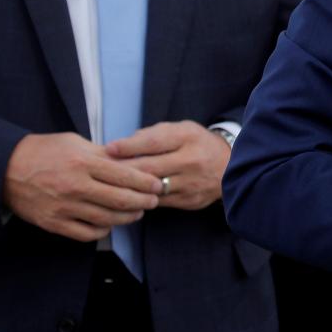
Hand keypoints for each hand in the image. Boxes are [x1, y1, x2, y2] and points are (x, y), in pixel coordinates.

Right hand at [3, 132, 162, 241]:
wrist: (5, 168)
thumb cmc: (44, 151)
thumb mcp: (75, 143)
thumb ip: (103, 153)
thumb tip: (132, 160)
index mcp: (83, 162)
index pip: (125, 176)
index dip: (146, 183)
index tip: (158, 185)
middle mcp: (75, 186)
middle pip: (121, 200)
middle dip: (143, 202)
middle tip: (153, 201)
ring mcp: (64, 207)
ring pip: (107, 219)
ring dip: (127, 217)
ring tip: (136, 212)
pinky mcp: (54, 223)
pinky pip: (87, 233)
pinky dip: (103, 230)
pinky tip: (109, 223)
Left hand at [105, 120, 231, 210]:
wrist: (231, 166)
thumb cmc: (197, 144)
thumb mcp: (181, 130)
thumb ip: (153, 135)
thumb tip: (122, 146)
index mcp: (188, 138)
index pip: (154, 142)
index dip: (129, 146)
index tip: (108, 149)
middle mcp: (191, 161)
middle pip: (149, 168)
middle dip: (122, 171)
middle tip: (100, 172)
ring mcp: (191, 184)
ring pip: (152, 189)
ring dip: (129, 189)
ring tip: (109, 187)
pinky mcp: (189, 201)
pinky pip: (159, 202)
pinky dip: (141, 200)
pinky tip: (127, 198)